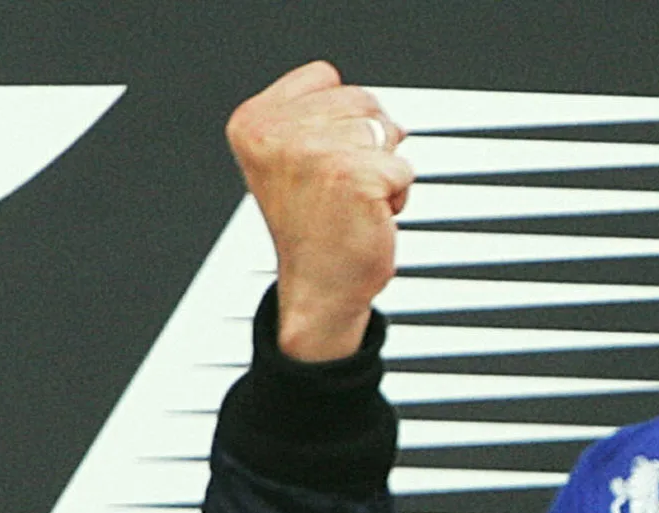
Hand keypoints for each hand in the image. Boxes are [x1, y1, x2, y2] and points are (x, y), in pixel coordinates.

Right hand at [226, 61, 412, 360]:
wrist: (318, 289)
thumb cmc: (310, 231)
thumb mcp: (288, 159)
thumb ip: (314, 116)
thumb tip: (374, 104)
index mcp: (254, 122)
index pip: (326, 77)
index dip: (339, 118)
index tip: (320, 162)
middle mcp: (279, 133)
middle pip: (362, 99)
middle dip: (368, 142)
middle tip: (339, 188)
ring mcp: (315, 152)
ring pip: (385, 131)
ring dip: (383, 169)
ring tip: (351, 201)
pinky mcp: (354, 175)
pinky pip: (404, 166)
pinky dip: (398, 194)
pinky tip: (367, 215)